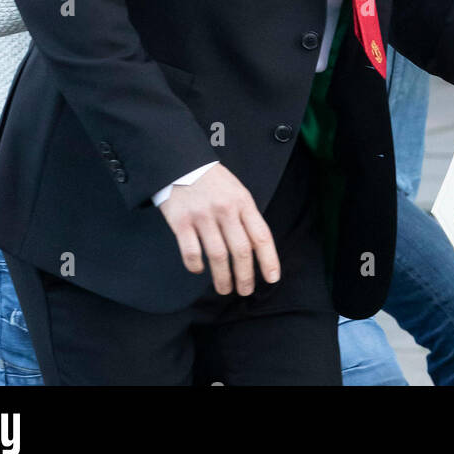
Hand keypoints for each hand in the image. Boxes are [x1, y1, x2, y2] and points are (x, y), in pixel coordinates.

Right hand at [157, 163, 279, 295]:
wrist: (182, 163)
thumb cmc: (213, 181)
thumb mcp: (237, 191)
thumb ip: (246, 216)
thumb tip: (257, 247)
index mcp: (243, 202)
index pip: (261, 235)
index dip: (269, 259)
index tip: (272, 278)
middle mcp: (225, 210)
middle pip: (241, 250)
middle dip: (246, 276)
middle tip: (246, 290)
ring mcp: (203, 216)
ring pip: (218, 256)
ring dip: (223, 278)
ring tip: (225, 288)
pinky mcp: (181, 222)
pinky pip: (191, 252)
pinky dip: (196, 266)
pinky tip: (199, 270)